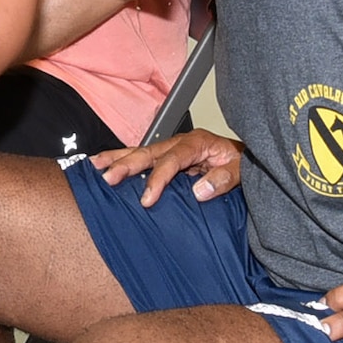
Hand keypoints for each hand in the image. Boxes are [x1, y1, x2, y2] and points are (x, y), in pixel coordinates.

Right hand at [90, 128, 242, 206]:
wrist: (247, 159)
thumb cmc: (243, 164)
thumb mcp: (240, 171)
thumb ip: (223, 179)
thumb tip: (198, 191)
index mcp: (198, 143)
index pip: (172, 160)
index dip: (158, 179)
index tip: (147, 199)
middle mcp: (182, 143)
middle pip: (149, 152)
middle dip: (127, 164)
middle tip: (108, 178)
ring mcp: (173, 148)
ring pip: (142, 152)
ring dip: (118, 159)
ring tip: (94, 165)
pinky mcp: (169, 158)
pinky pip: (144, 158)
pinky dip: (124, 160)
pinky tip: (106, 165)